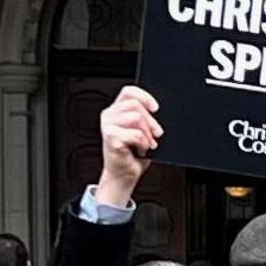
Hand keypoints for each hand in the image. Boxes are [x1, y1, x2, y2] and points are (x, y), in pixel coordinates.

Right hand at [95, 85, 163, 208]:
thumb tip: (157, 111)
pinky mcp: (110, 137)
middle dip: (151, 121)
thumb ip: (145, 118)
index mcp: (116, 110)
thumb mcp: (143, 131)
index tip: (156, 108)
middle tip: (157, 134)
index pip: (129, 91)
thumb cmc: (133, 154)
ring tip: (147, 144)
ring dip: (147, 134)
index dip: (144, 96)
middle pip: (135, 104)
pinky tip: (141, 150)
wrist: (124, 174)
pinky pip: (136, 134)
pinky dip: (143, 143)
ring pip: (136, 117)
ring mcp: (107, 125)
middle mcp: (109, 115)